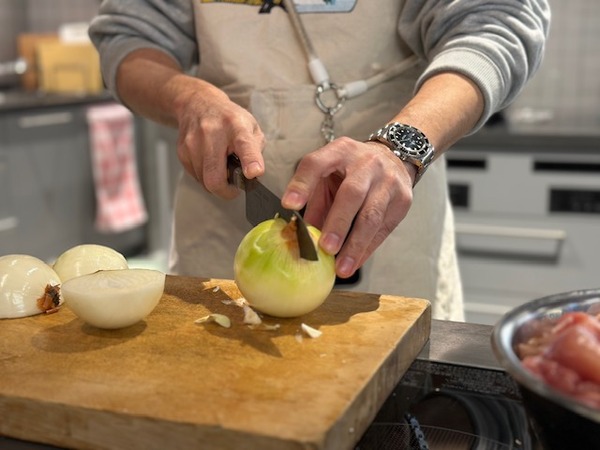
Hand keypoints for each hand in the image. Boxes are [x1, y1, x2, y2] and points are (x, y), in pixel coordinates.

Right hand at [174, 83, 264, 198]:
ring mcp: (193, 142)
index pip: (244, 145)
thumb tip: (253, 174)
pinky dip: (205, 176)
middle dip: (226, 191)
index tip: (253, 173)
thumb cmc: (230, 120)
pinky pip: (196, 177)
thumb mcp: (251, 127)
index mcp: (237, 126)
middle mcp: (212, 133)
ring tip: (222, 167)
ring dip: (215, 182)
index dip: (250, 161)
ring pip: (204, 181)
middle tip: (234, 188)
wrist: (198, 104)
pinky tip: (210, 163)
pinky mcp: (182, 151)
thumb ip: (256, 151)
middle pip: (215, 177)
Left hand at [282, 137, 415, 278]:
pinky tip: (354, 263)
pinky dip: (367, 249)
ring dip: (355, 245)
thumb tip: (297, 235)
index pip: (317, 163)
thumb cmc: (350, 172)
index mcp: (340, 151)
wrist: (394, 159)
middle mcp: (366, 162)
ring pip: (372, 215)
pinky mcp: (403, 199)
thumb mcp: (328, 176)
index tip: (289, 205)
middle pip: (352, 193)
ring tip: (341, 268)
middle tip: (325, 248)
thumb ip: (313, 201)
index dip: (302, 184)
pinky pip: (384, 229)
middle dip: (338, 223)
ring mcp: (388, 181)